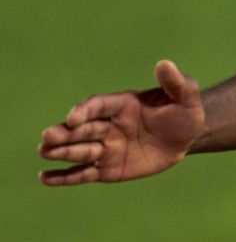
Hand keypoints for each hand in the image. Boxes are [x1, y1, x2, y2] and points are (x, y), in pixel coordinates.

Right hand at [38, 60, 204, 185]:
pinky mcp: (107, 168)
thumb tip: (164, 64)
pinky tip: (45, 178)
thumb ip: (175, 82)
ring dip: (61, 152)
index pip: (98, 105)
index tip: (74, 118)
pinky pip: (83, 173)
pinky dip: (64, 176)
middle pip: (82, 129)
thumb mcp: (186, 97)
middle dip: (65, 133)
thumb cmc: (185, 113)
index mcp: (122, 104)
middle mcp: (108, 125)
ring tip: (43, 152)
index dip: (85, 110)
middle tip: (48, 138)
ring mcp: (106, 147)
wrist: (187, 138)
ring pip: (80, 150)